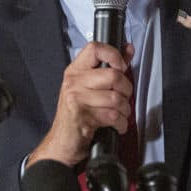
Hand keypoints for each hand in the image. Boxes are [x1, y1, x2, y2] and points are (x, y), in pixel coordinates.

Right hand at [28, 42, 133, 168]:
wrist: (62, 142)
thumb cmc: (78, 115)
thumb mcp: (91, 87)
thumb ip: (111, 67)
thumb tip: (128, 50)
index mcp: (76, 70)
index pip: (95, 48)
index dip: (114, 54)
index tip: (122, 66)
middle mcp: (74, 81)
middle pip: (113, 76)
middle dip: (126, 90)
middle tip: (123, 98)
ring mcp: (76, 97)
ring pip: (116, 98)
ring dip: (125, 110)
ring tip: (120, 114)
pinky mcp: (81, 115)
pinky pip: (112, 115)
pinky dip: (121, 123)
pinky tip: (117, 125)